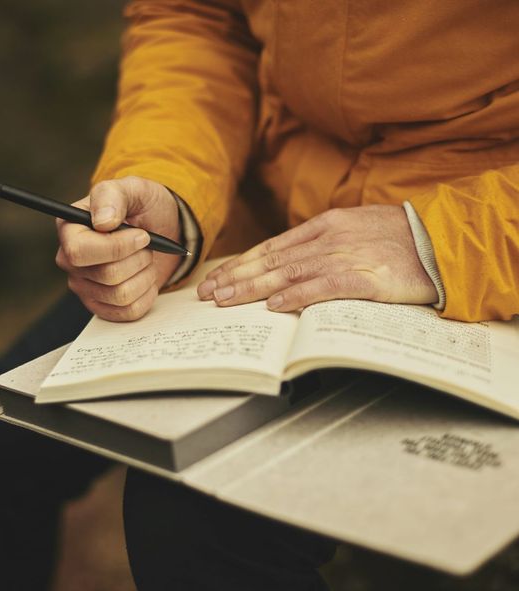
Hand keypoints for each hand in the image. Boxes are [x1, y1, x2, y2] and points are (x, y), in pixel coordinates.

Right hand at [56, 176, 181, 320]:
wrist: (161, 229)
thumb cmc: (143, 207)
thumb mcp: (133, 189)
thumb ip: (113, 196)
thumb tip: (103, 222)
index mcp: (70, 229)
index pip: (79, 252)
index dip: (116, 248)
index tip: (142, 235)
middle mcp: (71, 261)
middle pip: (107, 275)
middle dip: (138, 259)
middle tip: (147, 245)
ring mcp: (85, 286)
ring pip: (121, 295)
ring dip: (145, 276)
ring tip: (146, 260)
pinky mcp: (103, 306)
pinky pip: (129, 312)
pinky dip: (147, 295)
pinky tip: (146, 278)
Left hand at [197, 205, 437, 310]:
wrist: (441, 239)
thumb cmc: (397, 238)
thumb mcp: (353, 230)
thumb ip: (321, 244)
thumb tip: (288, 263)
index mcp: (324, 227)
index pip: (271, 248)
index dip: (241, 264)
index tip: (217, 278)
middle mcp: (328, 239)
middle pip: (272, 261)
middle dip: (235, 278)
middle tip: (207, 294)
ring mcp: (345, 256)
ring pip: (288, 273)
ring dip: (253, 288)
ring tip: (226, 300)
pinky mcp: (366, 277)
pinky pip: (324, 287)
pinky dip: (297, 296)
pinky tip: (274, 306)